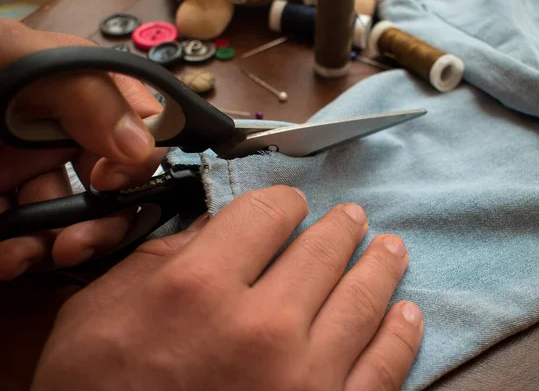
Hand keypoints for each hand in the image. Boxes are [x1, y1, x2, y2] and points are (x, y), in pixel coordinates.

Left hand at [0, 19, 165, 278]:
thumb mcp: (8, 57)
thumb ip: (85, 90)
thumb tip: (141, 148)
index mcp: (70, 92)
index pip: (132, 129)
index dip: (134, 160)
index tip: (111, 182)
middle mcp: (53, 133)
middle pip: (108, 185)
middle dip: (103, 219)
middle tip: (79, 244)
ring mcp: (21, 172)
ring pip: (66, 219)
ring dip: (59, 244)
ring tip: (31, 256)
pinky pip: (21, 239)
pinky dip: (20, 256)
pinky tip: (7, 259)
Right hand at [32, 186, 422, 390]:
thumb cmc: (96, 390)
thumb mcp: (103, 310)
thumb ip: (166, 257)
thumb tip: (224, 227)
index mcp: (199, 286)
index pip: (266, 214)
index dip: (283, 202)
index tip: (290, 205)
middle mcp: (259, 325)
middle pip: (322, 251)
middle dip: (340, 228)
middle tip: (353, 219)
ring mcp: (302, 376)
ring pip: (362, 300)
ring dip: (381, 268)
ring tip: (392, 251)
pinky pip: (383, 368)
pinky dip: (400, 336)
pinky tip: (407, 314)